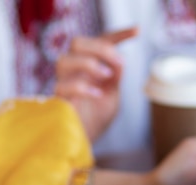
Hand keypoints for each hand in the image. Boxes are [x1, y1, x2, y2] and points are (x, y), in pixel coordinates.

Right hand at [54, 27, 136, 141]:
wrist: (86, 142)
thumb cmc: (97, 119)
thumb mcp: (113, 95)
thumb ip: (116, 77)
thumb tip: (119, 60)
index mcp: (90, 65)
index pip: (100, 41)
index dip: (118, 34)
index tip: (137, 32)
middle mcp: (74, 71)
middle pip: (77, 43)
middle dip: (99, 48)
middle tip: (118, 63)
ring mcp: (64, 84)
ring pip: (63, 60)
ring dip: (88, 63)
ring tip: (106, 76)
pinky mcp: (58, 101)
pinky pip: (63, 86)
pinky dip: (82, 86)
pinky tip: (98, 94)